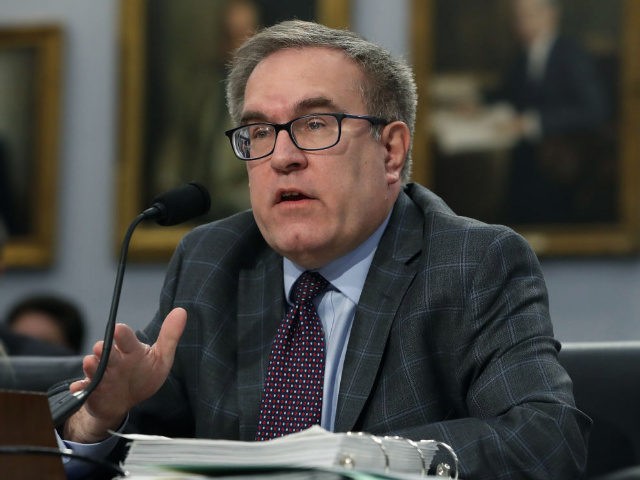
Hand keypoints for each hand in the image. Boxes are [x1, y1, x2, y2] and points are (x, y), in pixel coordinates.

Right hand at [63, 307, 186, 442]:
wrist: (123, 400)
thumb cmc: (142, 375)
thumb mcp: (160, 357)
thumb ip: (170, 336)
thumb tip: (181, 311)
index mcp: (130, 351)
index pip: (126, 339)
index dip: (123, 335)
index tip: (119, 329)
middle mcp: (113, 361)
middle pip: (107, 353)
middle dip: (104, 349)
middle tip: (102, 347)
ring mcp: (101, 376)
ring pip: (93, 369)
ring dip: (91, 366)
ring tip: (91, 362)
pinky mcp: (92, 392)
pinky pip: (83, 391)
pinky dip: (80, 389)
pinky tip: (78, 388)